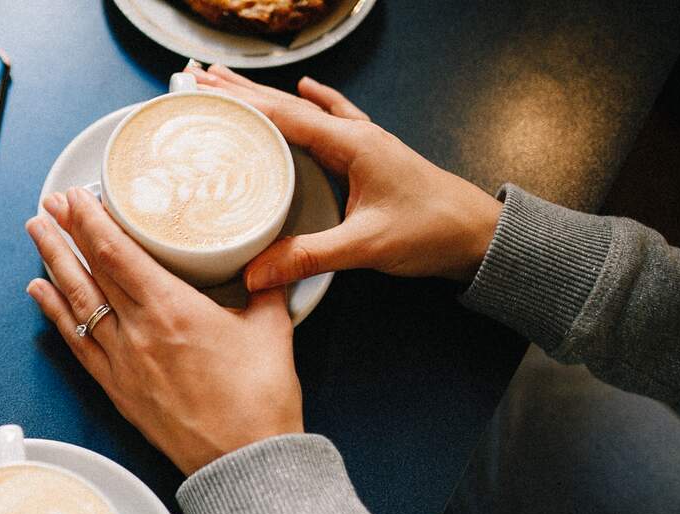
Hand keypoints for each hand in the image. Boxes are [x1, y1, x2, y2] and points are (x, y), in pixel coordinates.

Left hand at [24, 187, 302, 475]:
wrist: (245, 461)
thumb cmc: (259, 401)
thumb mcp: (271, 329)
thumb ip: (265, 288)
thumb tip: (268, 263)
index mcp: (173, 309)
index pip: (119, 253)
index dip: (91, 221)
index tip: (76, 197)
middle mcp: (138, 332)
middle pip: (91, 272)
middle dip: (66, 233)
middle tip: (49, 204)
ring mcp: (123, 362)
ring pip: (77, 303)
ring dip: (54, 265)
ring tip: (37, 234)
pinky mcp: (118, 389)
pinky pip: (77, 343)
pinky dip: (55, 314)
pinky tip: (41, 293)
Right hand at [185, 62, 502, 289]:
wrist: (479, 236)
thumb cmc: (431, 232)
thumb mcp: (364, 247)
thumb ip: (308, 257)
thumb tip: (254, 272)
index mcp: (351, 144)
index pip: (283, 116)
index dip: (239, 104)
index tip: (204, 91)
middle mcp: (355, 135)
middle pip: (287, 105)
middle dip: (242, 91)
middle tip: (201, 76)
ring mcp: (364, 143)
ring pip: (304, 110)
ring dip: (267, 96)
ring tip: (233, 82)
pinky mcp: (370, 157)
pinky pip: (334, 119)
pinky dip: (313, 103)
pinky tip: (306, 88)